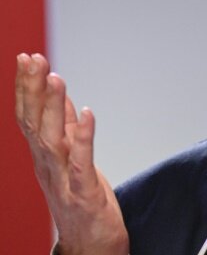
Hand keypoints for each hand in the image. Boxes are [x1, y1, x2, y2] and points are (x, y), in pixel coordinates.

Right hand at [15, 53, 128, 254]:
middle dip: (33, 89)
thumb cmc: (83, 203)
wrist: (92, 248)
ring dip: (53, 106)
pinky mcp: (84, 193)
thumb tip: (63, 98)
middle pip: (35, 123)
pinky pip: (82, 161)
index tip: (27, 58)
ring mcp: (64, 179)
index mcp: (45, 157)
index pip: (29, 116)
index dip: (26, 87)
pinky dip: (83, 136)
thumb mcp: (73, 159)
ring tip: (55, 77)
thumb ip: (67, 129)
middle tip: (32, 58)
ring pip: (53, 139)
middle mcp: (48, 166)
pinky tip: (86, 113)